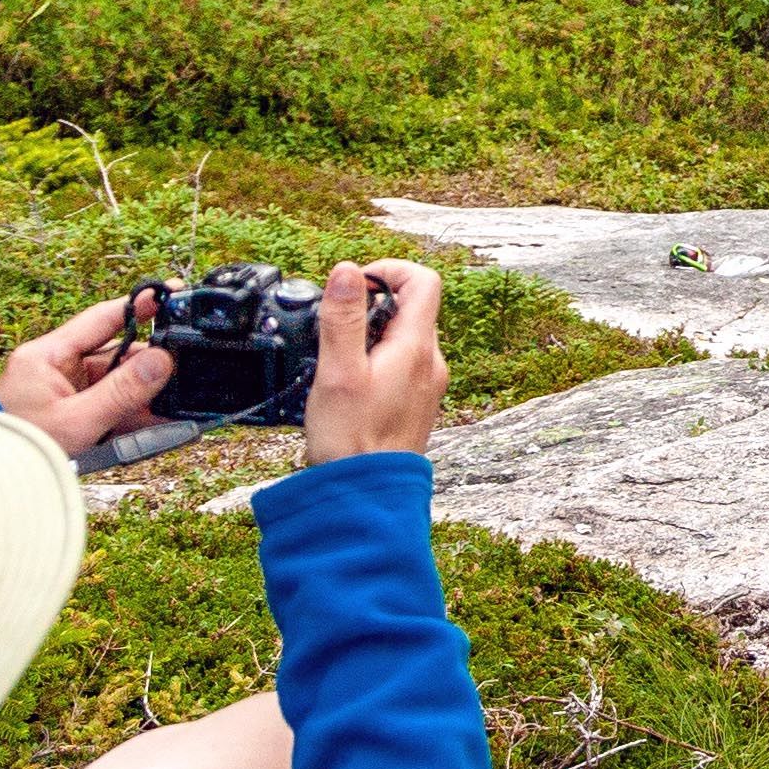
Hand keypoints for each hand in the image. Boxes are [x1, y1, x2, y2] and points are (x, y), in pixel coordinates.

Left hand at [0, 293, 177, 455]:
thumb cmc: (20, 452)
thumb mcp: (77, 422)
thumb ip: (122, 391)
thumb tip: (162, 360)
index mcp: (46, 356)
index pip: (99, 320)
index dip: (136, 307)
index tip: (170, 295)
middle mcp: (55, 369)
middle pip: (114, 356)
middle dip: (148, 368)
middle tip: (184, 373)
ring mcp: (64, 393)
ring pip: (116, 384)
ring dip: (144, 397)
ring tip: (176, 408)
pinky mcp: (71, 415)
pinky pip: (110, 408)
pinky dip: (133, 415)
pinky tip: (160, 422)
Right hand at [303, 260, 447, 463]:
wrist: (365, 498)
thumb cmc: (352, 442)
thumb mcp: (338, 372)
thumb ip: (344, 319)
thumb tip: (348, 271)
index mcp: (417, 348)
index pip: (424, 281)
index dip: (389, 270)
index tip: (356, 283)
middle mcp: (430, 364)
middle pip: (413, 308)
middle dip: (375, 303)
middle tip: (338, 322)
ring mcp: (426, 385)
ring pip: (405, 338)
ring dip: (373, 334)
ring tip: (338, 356)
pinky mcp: (415, 404)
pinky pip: (401, 365)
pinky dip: (376, 360)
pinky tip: (348, 383)